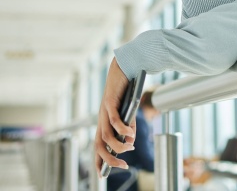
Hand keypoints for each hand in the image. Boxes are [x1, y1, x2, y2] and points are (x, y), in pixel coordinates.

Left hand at [94, 58, 135, 176]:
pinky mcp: (109, 102)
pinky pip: (113, 119)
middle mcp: (101, 119)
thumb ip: (129, 127)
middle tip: (123, 166)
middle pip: (99, 145)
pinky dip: (121, 129)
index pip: (98, 146)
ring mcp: (104, 111)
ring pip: (106, 135)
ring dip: (119, 145)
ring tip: (130, 147)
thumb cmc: (126, 91)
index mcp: (104, 122)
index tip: (102, 176)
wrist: (124, 69)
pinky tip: (130, 133)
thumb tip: (130, 140)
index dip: (99, 161)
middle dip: (109, 159)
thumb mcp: (129, 113)